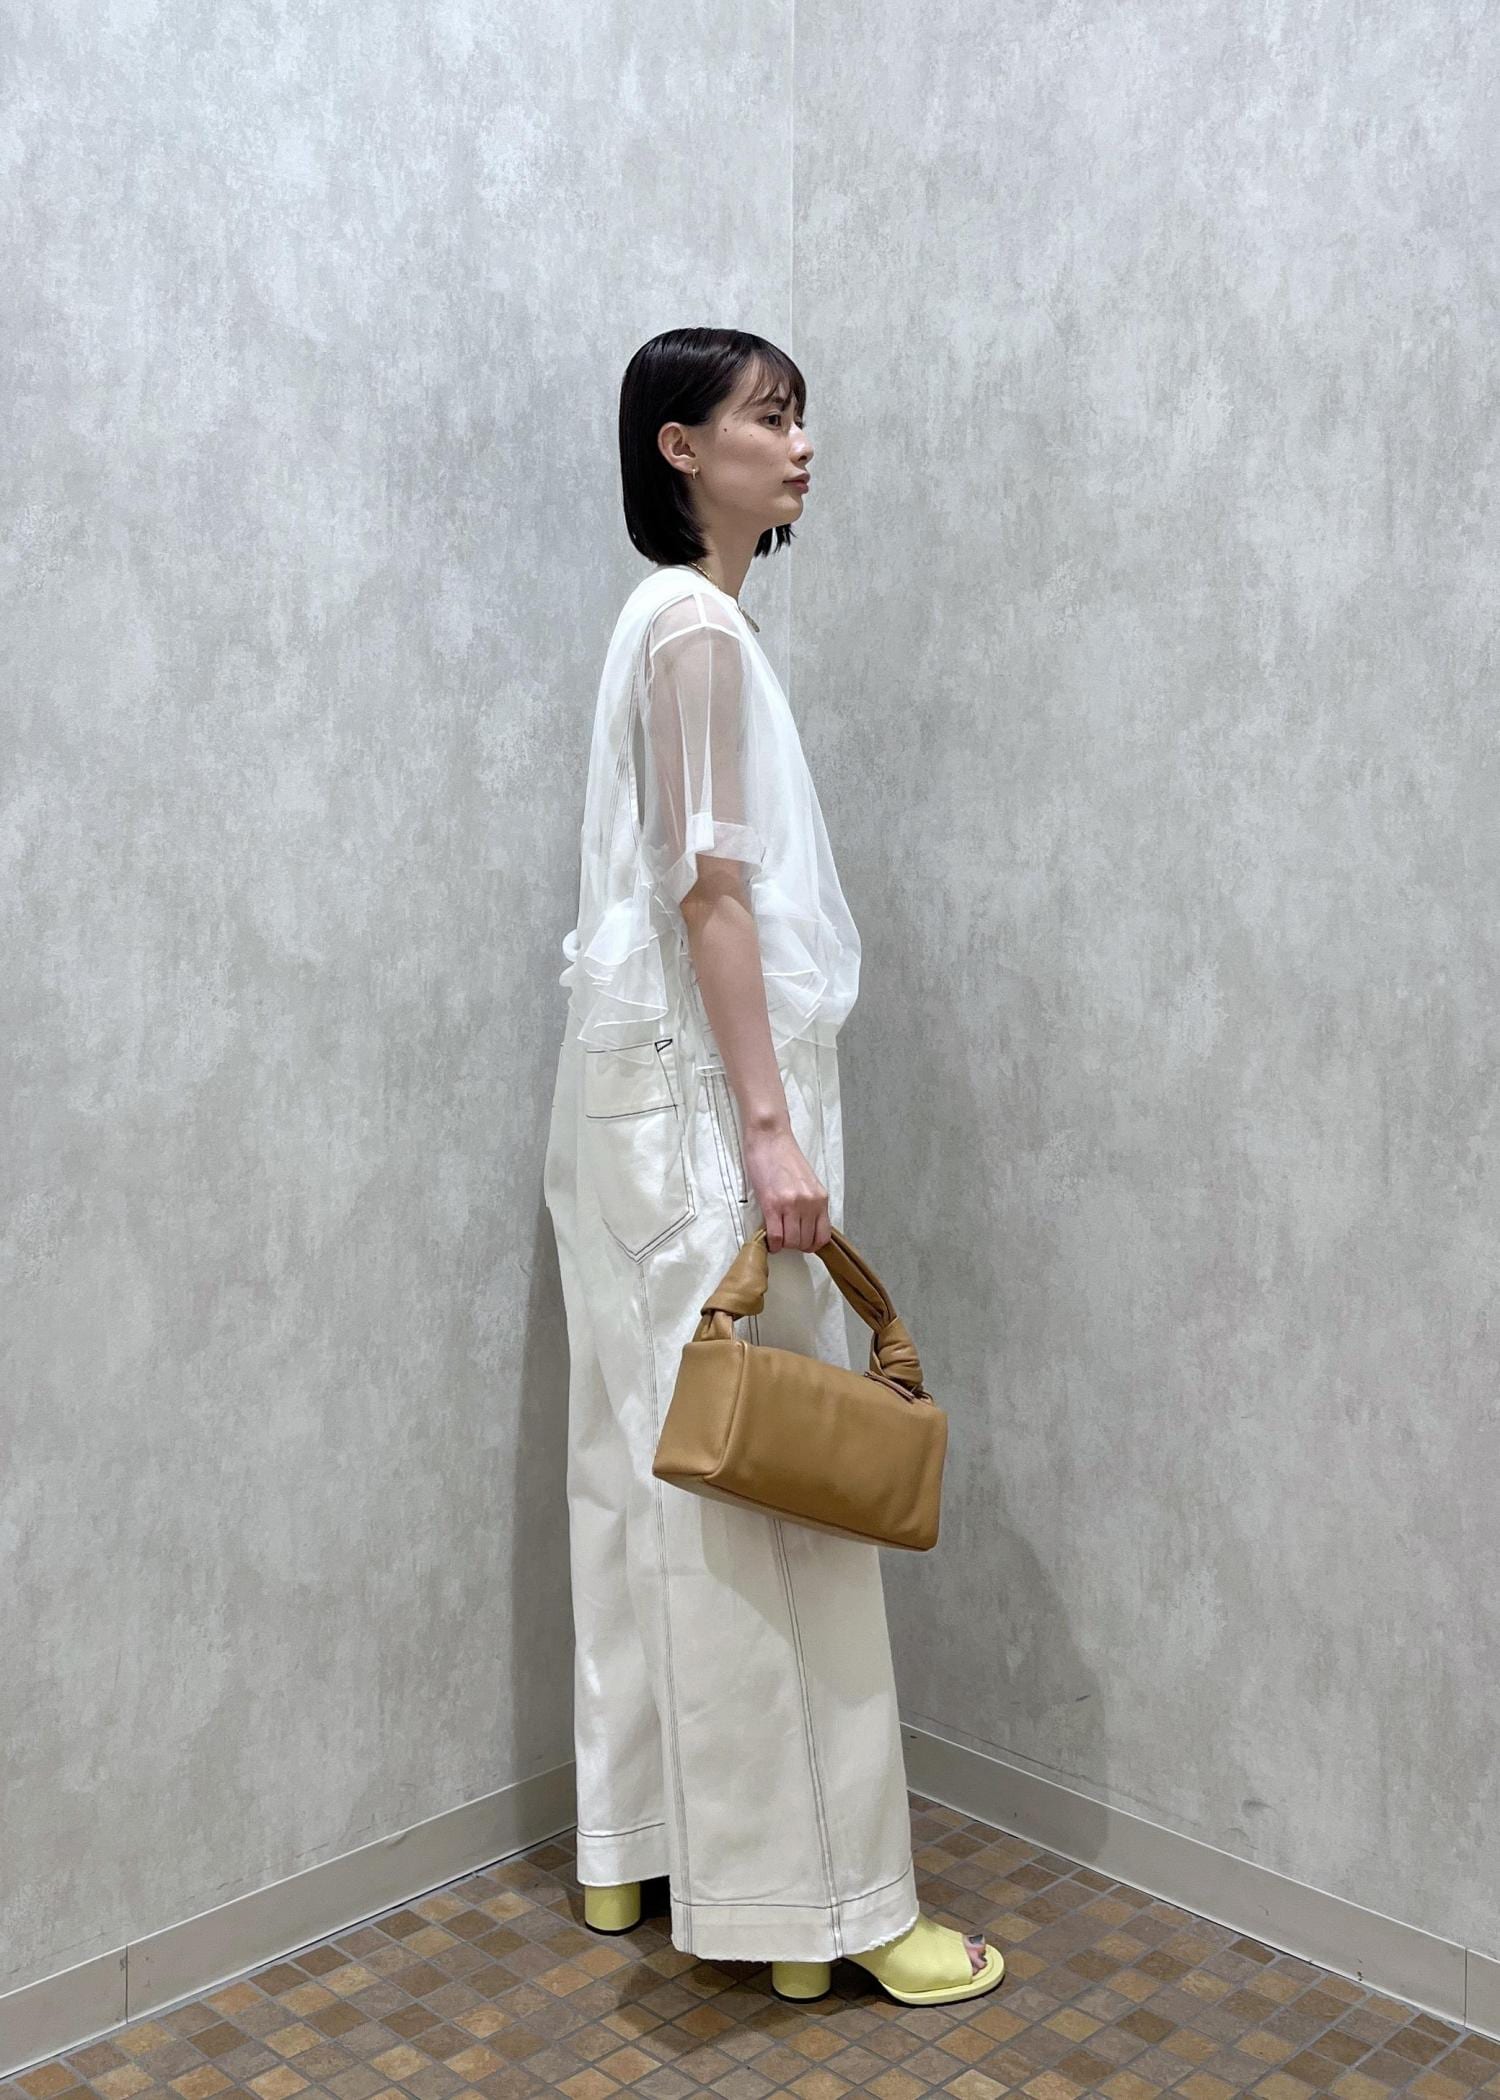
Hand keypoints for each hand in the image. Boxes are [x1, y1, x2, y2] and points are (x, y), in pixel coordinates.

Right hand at [741, 1122, 832, 1253]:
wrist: (770, 1138)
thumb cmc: (785, 1157)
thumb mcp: (807, 1183)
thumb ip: (810, 1204)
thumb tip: (806, 1227)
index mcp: (821, 1198)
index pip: (823, 1236)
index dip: (811, 1245)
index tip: (802, 1242)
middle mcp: (809, 1203)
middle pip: (805, 1242)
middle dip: (795, 1245)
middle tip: (786, 1237)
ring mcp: (791, 1204)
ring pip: (791, 1242)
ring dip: (783, 1245)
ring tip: (777, 1237)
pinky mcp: (772, 1204)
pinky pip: (776, 1236)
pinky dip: (772, 1244)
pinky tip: (769, 1240)